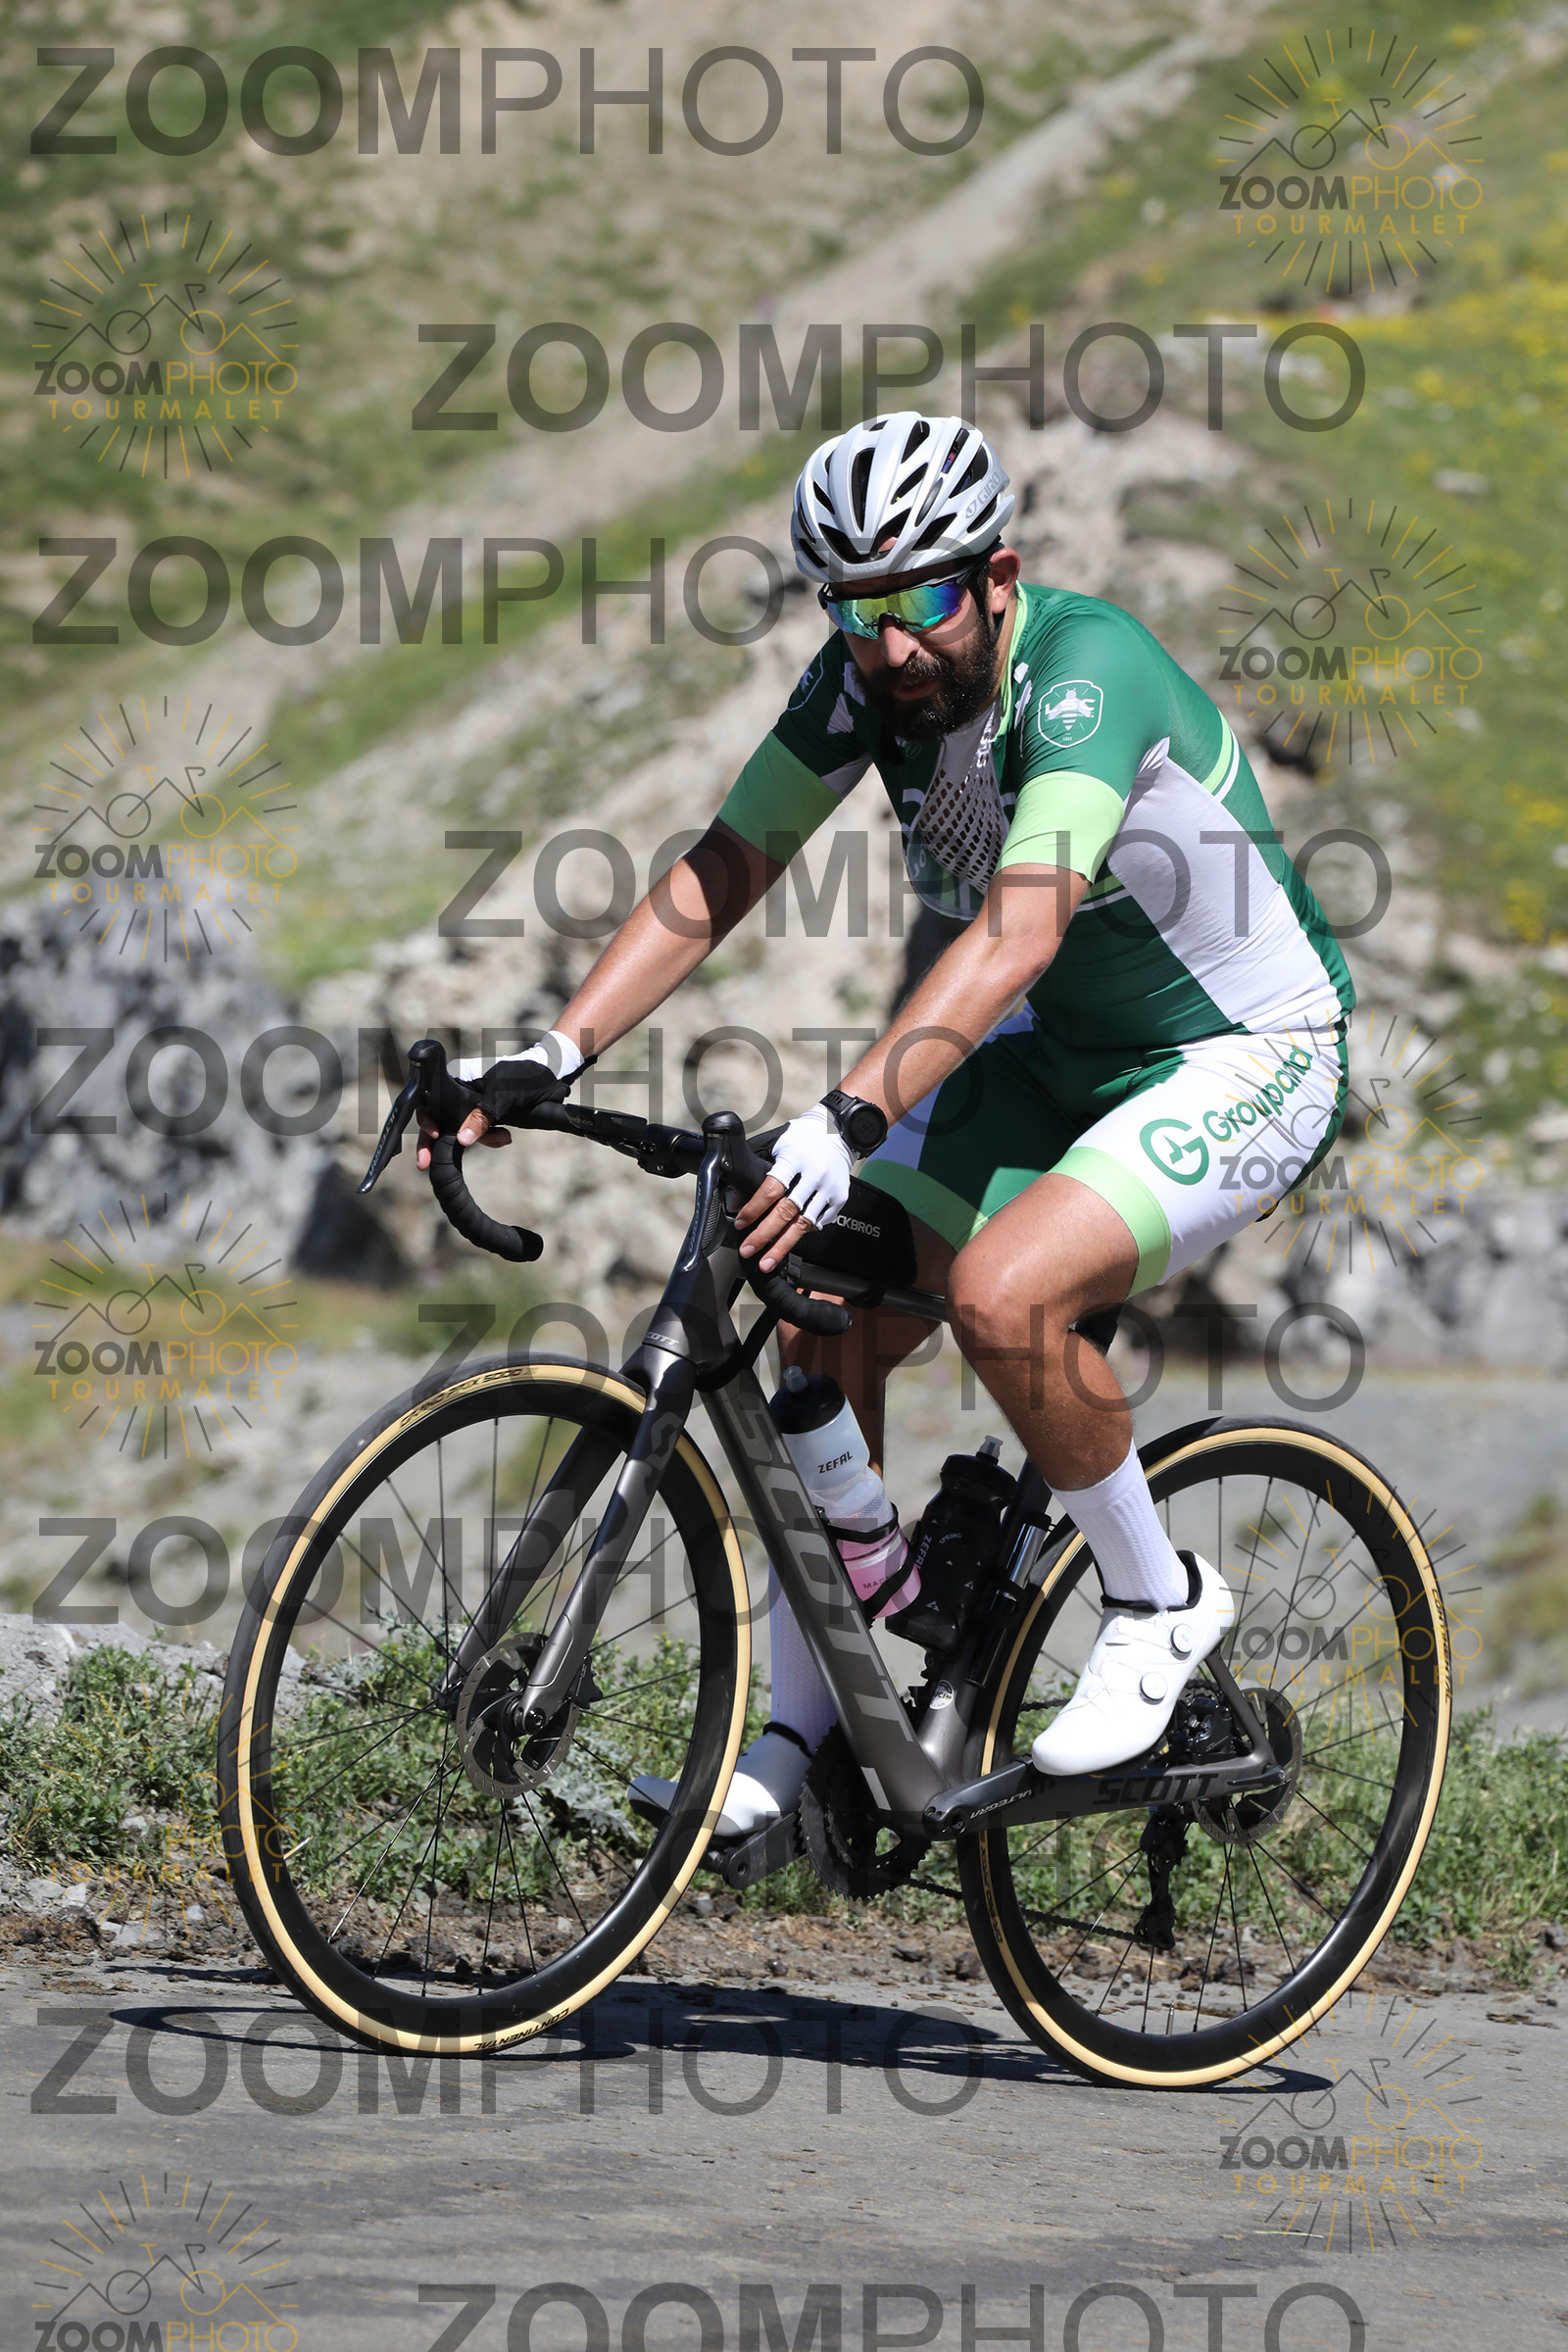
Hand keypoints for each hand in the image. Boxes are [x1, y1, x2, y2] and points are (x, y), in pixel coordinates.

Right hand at [416, 1035, 578, 1169]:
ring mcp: (471, 1103)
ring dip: (476, 1139)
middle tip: (425, 1164)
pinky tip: (505, 1138)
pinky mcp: (484, 1114)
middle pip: (438, 1118)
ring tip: (504, 1138)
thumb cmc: (526, 1076)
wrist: (551, 1075)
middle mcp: (459, 1090)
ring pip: (458, 1128)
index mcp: (457, 1077)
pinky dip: (488, 1138)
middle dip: (436, 1141)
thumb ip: (482, 1116)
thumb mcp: (504, 1096)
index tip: (433, 1134)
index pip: (429, 1099)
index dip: (426, 1118)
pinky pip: (476, 1131)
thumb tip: (461, 1139)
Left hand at [735, 1104, 851, 1272]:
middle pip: (787, 1211)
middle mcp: (814, 1175)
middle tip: (748, 1249)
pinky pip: (817, 1223)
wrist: (838, 1133)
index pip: (772, 1189)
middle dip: (765, 1234)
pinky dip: (800, 1235)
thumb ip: (755, 1167)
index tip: (741, 1223)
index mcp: (795, 1159)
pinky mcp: (839, 1199)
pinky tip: (786, 1245)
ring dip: (783, 1245)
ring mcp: (829, 1189)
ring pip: (803, 1224)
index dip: (754, 1209)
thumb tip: (736, 1199)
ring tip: (766, 1262)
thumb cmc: (801, 1139)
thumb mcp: (774, 1144)